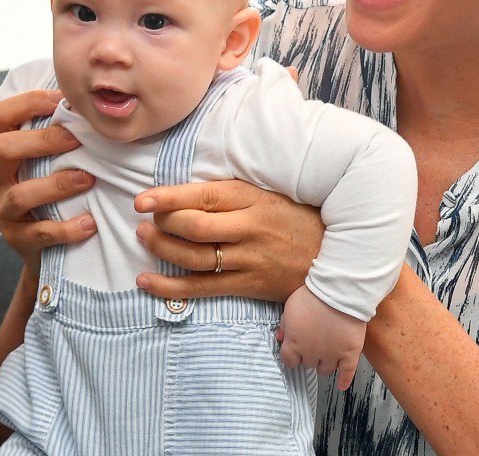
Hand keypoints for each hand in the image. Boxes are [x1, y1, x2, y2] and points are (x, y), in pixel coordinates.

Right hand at [0, 89, 96, 272]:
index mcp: (4, 152)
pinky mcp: (17, 241)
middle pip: (3, 148)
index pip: (2, 115)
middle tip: (77, 138)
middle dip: (42, 141)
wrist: (46, 253)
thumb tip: (92, 98)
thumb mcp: (50, 162)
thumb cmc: (54, 194)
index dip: (29, 102)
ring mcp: (3, 211)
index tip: (62, 99)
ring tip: (88, 179)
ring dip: (57, 184)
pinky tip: (90, 223)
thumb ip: (62, 134)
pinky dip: (66, 229)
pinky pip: (39, 234)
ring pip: (20, 194)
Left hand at [133, 179, 322, 301]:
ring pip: (193, 258)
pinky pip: (202, 289)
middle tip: (144, 220)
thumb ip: (231, 193)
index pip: (203, 196)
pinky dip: (170, 287)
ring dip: (161, 249)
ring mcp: (248, 260)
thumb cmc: (297, 218)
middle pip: (194, 228)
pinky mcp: (248, 286)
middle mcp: (249, 229)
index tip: (142, 200)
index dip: (168, 198)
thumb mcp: (268, 194)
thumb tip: (186, 190)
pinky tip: (146, 281)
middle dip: (161, 224)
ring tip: (143, 239)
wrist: (336, 257)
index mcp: (252, 199)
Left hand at [277, 286, 365, 389]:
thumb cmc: (312, 296)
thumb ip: (284, 324)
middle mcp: (311, 353)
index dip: (292, 356)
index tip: (295, 352)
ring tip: (326, 357)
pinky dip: (344, 380)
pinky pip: (347, 372)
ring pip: (325, 370)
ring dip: (324, 365)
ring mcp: (331, 355)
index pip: (289, 360)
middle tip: (314, 347)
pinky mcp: (350, 354)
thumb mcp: (290, 306)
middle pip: (308, 364)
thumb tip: (280, 337)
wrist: (338, 292)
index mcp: (295, 342)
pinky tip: (342, 385)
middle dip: (309, 356)